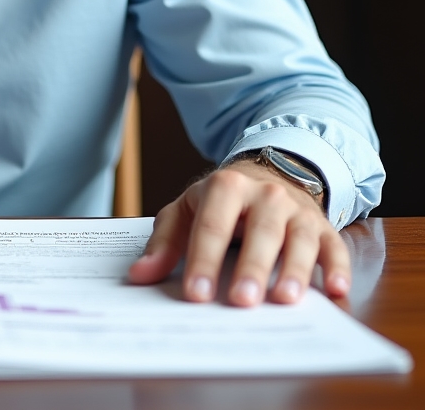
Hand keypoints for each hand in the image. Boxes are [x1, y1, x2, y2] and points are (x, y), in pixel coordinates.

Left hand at [127, 160, 350, 306]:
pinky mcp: (323, 227)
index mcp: (225, 186)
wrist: (267, 175)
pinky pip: (334, 246)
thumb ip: (164, 242)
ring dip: (294, 270)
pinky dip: (337, 268)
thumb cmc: (220, 202)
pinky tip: (337, 291)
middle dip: (251, 267)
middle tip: (241, 301)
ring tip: (285, 299)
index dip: (203, 260)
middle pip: (259, 232)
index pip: (211, 225)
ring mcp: (296, 210)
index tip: (196, 294)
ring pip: (298, 239)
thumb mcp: (187, 211)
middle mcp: (265, 194)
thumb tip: (139, 276)